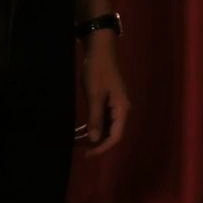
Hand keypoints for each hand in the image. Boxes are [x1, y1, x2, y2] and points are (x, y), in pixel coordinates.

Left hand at [80, 32, 128, 155]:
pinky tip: (83, 129)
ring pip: (108, 126)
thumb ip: (95, 118)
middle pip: (113, 134)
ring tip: (80, 141)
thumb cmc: (97, 70)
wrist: (100, 48)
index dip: (102, 148)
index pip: (115, 137)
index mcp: (122, 109)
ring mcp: (115, 104)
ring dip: (95, 134)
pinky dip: (94, 124)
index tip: (88, 154)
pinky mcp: (109, 99)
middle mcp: (122, 109)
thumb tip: (95, 140)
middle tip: (81, 150)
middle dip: (98, 143)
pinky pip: (104, 117)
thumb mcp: (94, 94)